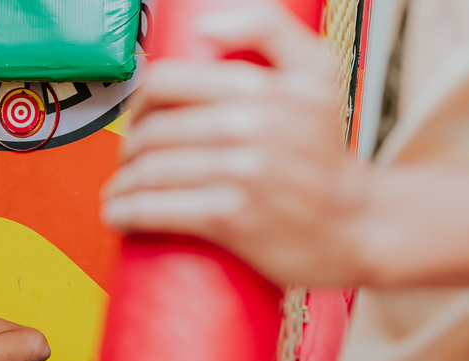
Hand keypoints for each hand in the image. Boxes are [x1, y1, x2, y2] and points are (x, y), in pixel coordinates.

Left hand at [103, 2, 369, 286]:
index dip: (139, 102)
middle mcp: (249, 126)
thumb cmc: (325, 154)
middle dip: (127, 150)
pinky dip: (124, 211)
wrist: (354, 224)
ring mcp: (238, 174)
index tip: (138, 120)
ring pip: (149, 172)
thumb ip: (270, 29)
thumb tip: (206, 28)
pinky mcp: (229, 219)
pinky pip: (155, 209)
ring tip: (119, 191)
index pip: (167, 82)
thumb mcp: (318, 73)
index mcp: (261, 87)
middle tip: (128, 163)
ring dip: (120, 184)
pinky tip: (115, 213)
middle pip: (153, 132)